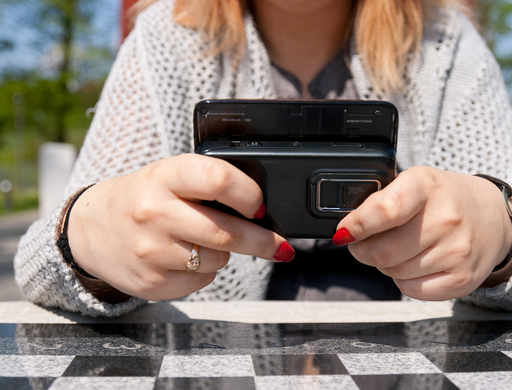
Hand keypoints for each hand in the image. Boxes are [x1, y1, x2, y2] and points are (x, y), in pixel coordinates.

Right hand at [67, 154, 293, 300]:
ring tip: (202, 240)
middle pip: (227, 231)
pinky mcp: (151, 283)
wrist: (89, 230)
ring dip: (225, 253)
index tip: (260, 207)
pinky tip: (184, 259)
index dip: (249, 195)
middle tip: (278, 243)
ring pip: (218, 259)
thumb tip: (262, 212)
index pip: (219, 179)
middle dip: (262, 240)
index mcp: (165, 176)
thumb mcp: (168, 175)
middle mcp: (155, 212)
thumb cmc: (141, 198)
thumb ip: (209, 184)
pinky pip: (202, 282)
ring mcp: (151, 251)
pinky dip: (205, 272)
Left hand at [333, 166, 511, 300]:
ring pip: (393, 272)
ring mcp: (457, 251)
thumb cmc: (444, 198)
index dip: (356, 225)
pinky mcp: (462, 279)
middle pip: (382, 251)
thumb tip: (346, 229)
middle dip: (362, 250)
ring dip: (383, 264)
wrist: (494, 216)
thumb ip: (380, 201)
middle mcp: (446, 218)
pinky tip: (414, 262)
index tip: (344, 232)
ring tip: (397, 248)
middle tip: (363, 243)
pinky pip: (411, 290)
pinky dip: (403, 279)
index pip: (384, 210)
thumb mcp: (414, 182)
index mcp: (427, 186)